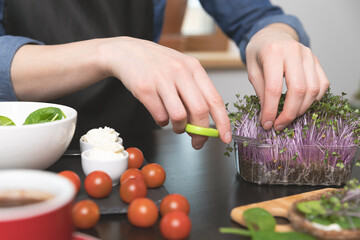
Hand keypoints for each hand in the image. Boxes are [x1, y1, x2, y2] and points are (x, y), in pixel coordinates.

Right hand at [101, 37, 230, 148]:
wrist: (127, 51)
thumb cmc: (158, 64)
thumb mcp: (181, 70)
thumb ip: (194, 93)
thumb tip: (204, 124)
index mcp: (194, 68)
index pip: (215, 99)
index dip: (223, 122)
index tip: (225, 137)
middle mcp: (180, 72)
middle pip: (199, 111)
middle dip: (201, 132)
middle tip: (198, 141)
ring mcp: (161, 79)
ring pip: (179, 116)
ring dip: (179, 128)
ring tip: (175, 125)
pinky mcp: (145, 88)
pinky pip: (160, 116)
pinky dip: (162, 121)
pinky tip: (160, 113)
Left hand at [245, 23, 328, 130]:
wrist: (271, 35)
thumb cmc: (259, 53)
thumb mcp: (252, 70)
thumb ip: (260, 92)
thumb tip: (268, 116)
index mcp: (273, 52)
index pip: (274, 88)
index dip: (271, 110)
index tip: (267, 124)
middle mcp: (294, 52)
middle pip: (298, 90)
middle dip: (289, 113)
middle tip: (278, 125)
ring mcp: (309, 55)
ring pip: (313, 89)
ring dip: (302, 109)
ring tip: (288, 117)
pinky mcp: (317, 60)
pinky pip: (322, 84)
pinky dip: (314, 99)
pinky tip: (301, 106)